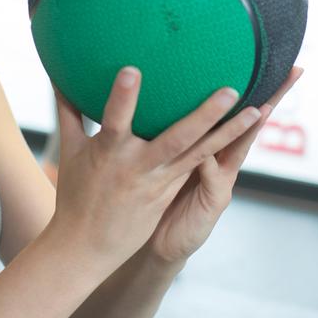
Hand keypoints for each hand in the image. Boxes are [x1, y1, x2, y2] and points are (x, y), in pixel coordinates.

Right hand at [49, 67, 265, 274]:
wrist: (87, 247)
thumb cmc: (76, 193)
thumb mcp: (70, 151)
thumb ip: (69, 111)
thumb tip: (58, 76)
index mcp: (109, 152)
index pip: (115, 120)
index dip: (123, 97)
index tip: (132, 70)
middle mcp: (139, 166)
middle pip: (175, 139)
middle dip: (203, 115)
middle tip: (229, 91)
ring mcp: (159, 181)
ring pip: (200, 153)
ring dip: (229, 132)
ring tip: (259, 110)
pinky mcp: (171, 190)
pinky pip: (201, 164)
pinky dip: (223, 147)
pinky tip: (245, 130)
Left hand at [145, 66, 303, 263]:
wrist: (157, 238)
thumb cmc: (158, 189)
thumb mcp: (165, 151)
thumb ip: (171, 124)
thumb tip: (163, 82)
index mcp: (213, 141)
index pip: (237, 105)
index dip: (256, 82)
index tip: (270, 55)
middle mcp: (224, 156)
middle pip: (251, 121)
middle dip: (272, 97)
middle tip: (291, 72)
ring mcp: (223, 179)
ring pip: (240, 147)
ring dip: (250, 128)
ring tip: (262, 107)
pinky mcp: (213, 202)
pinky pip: (213, 181)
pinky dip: (212, 167)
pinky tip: (209, 155)